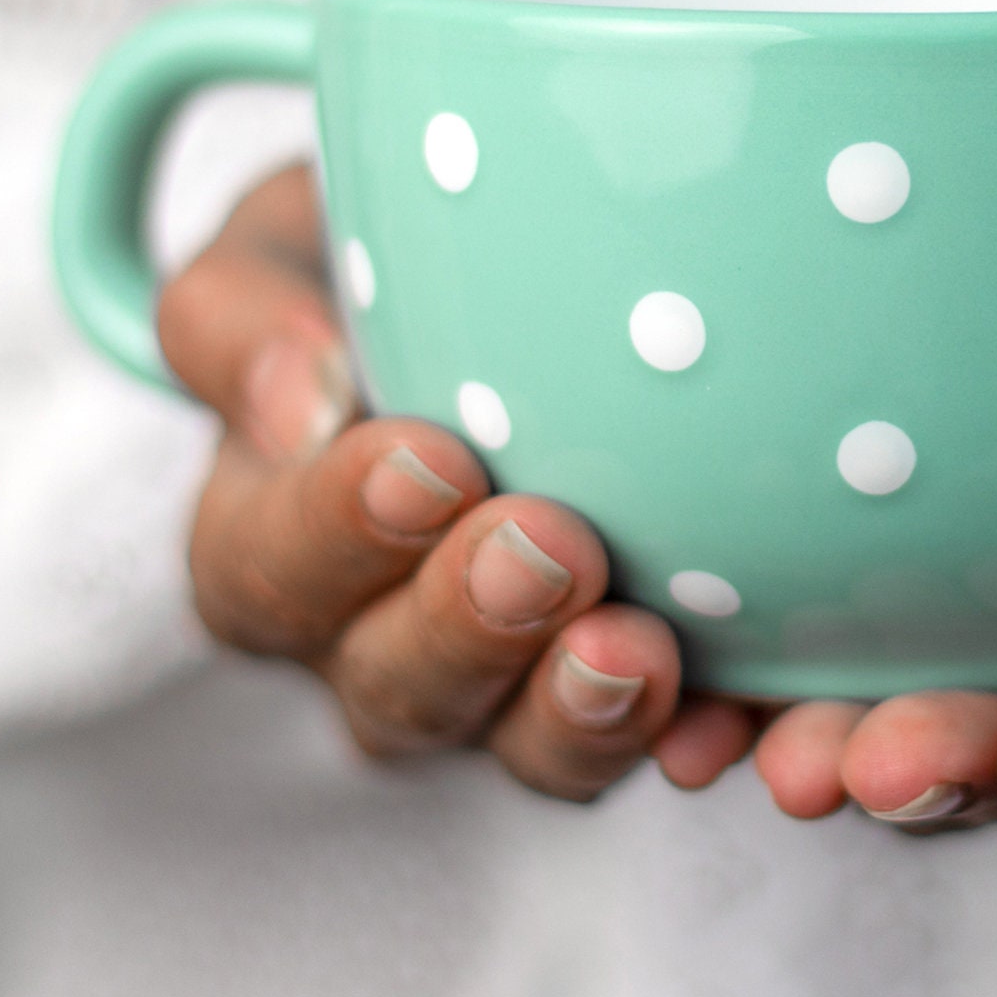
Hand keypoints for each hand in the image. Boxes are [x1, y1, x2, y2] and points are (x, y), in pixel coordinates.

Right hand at [158, 164, 757, 797]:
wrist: (534, 280)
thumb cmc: (378, 268)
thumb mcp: (285, 250)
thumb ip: (245, 317)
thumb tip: (298, 398)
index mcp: (275, 546)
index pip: (267, 574)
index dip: (336, 534)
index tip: (427, 460)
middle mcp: (384, 642)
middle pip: (400, 690)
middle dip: (469, 627)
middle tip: (548, 546)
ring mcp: (515, 689)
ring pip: (531, 747)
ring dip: (581, 711)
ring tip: (636, 647)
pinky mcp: (640, 695)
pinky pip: (673, 742)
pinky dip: (711, 737)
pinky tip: (752, 728)